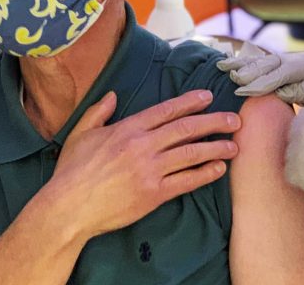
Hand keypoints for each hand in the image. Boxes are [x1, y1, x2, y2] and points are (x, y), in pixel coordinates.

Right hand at [47, 89, 241, 239]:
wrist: (68, 208)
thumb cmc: (72, 171)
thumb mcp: (82, 133)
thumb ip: (99, 112)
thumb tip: (112, 95)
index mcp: (128, 128)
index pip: (167, 110)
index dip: (190, 102)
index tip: (208, 97)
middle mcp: (143, 145)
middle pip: (187, 128)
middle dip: (214, 122)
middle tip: (235, 120)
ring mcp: (150, 170)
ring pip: (192, 153)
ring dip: (216, 148)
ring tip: (234, 145)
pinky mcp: (153, 194)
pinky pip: (186, 181)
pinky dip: (205, 174)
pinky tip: (219, 169)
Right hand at [217, 52, 303, 109]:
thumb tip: (279, 92)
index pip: (278, 75)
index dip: (259, 83)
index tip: (241, 91)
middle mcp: (293, 60)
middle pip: (265, 65)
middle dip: (245, 71)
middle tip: (225, 77)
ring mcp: (288, 61)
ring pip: (262, 61)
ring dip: (242, 64)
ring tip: (221, 66)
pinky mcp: (285, 66)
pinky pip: (264, 63)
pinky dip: (247, 62)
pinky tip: (233, 63)